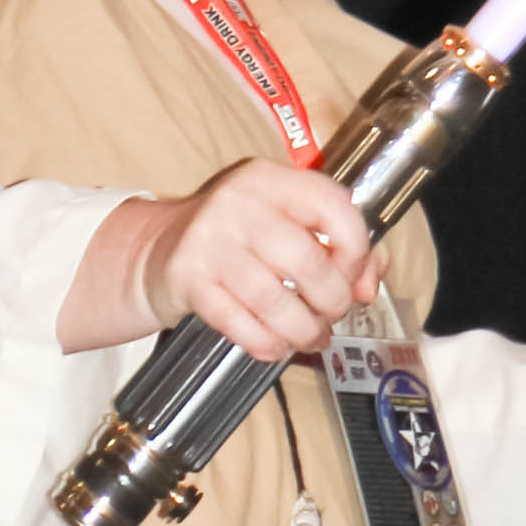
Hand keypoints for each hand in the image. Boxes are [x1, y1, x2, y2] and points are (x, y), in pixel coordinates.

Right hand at [61, 158, 385, 361]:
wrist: (157, 251)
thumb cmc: (236, 238)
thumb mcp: (284, 221)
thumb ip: (338, 243)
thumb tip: (368, 283)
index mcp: (270, 179)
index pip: (332, 205)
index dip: (357, 248)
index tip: (357, 276)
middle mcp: (238, 203)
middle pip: (308, 262)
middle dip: (331, 301)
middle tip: (331, 314)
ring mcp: (209, 241)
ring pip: (275, 300)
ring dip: (303, 331)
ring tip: (310, 337)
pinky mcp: (188, 280)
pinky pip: (241, 324)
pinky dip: (268, 344)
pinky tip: (276, 346)